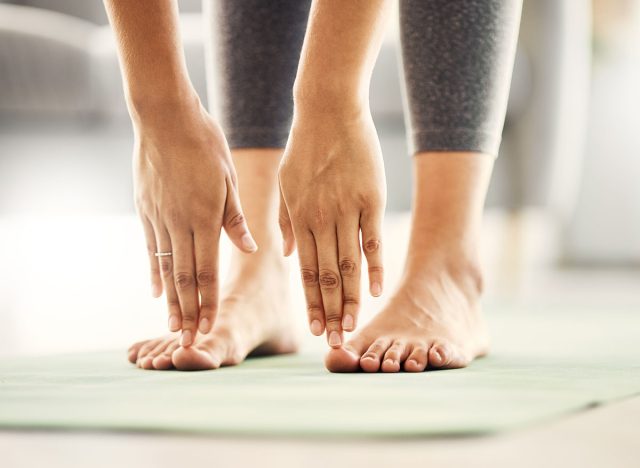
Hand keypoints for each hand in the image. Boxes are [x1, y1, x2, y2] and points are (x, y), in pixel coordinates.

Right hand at [134, 102, 256, 346]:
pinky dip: (154, 273)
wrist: (164, 116)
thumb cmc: (204, 143)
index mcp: (206, 218)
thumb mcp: (228, 178)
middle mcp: (180, 224)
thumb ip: (235, 218)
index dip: (208, 303)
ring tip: (171, 327)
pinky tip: (155, 291)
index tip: (208, 328)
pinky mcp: (145, 210)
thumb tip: (250, 247)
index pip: (208, 271)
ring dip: (170, 301)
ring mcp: (159, 219)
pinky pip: (151, 249)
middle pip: (185, 279)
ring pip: (166, 269)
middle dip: (188, 313)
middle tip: (187, 342)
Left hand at [278, 110, 385, 346]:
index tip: (316, 329)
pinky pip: (372, 240)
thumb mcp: (285, 182)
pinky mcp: (371, 199)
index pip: (304, 271)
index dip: (311, 303)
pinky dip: (375, 266)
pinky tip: (376, 291)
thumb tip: (285, 254)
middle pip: (326, 276)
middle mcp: (321, 220)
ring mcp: (347, 210)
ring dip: (350, 298)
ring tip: (353, 325)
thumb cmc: (305, 147)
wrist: (329, 110)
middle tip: (336, 341)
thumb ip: (286, 220)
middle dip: (330, 311)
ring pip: (348, 265)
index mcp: (299, 218)